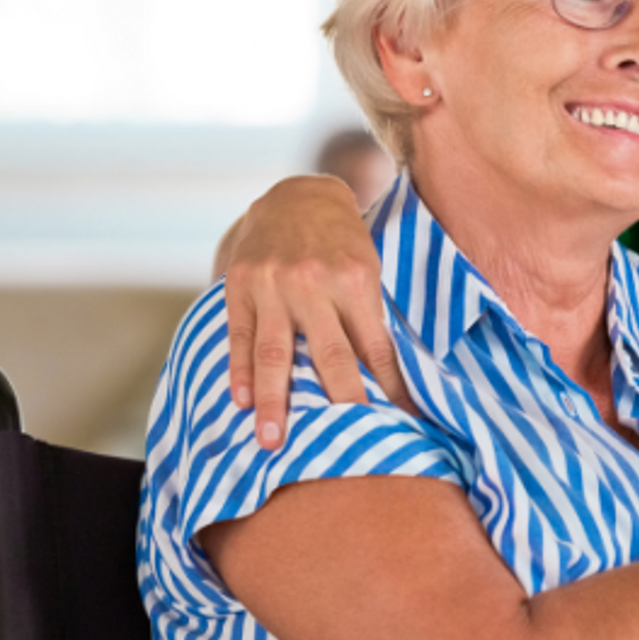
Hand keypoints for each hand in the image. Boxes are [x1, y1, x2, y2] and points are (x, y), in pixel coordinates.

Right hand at [222, 175, 405, 448]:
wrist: (296, 194)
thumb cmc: (342, 241)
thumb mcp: (367, 268)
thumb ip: (369, 316)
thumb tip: (387, 376)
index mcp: (355, 280)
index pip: (375, 347)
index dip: (388, 388)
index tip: (399, 423)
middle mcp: (314, 283)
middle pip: (328, 355)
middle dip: (336, 401)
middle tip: (337, 445)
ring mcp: (273, 285)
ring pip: (273, 352)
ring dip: (272, 399)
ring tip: (270, 439)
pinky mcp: (241, 285)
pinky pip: (239, 335)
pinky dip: (238, 370)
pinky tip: (239, 399)